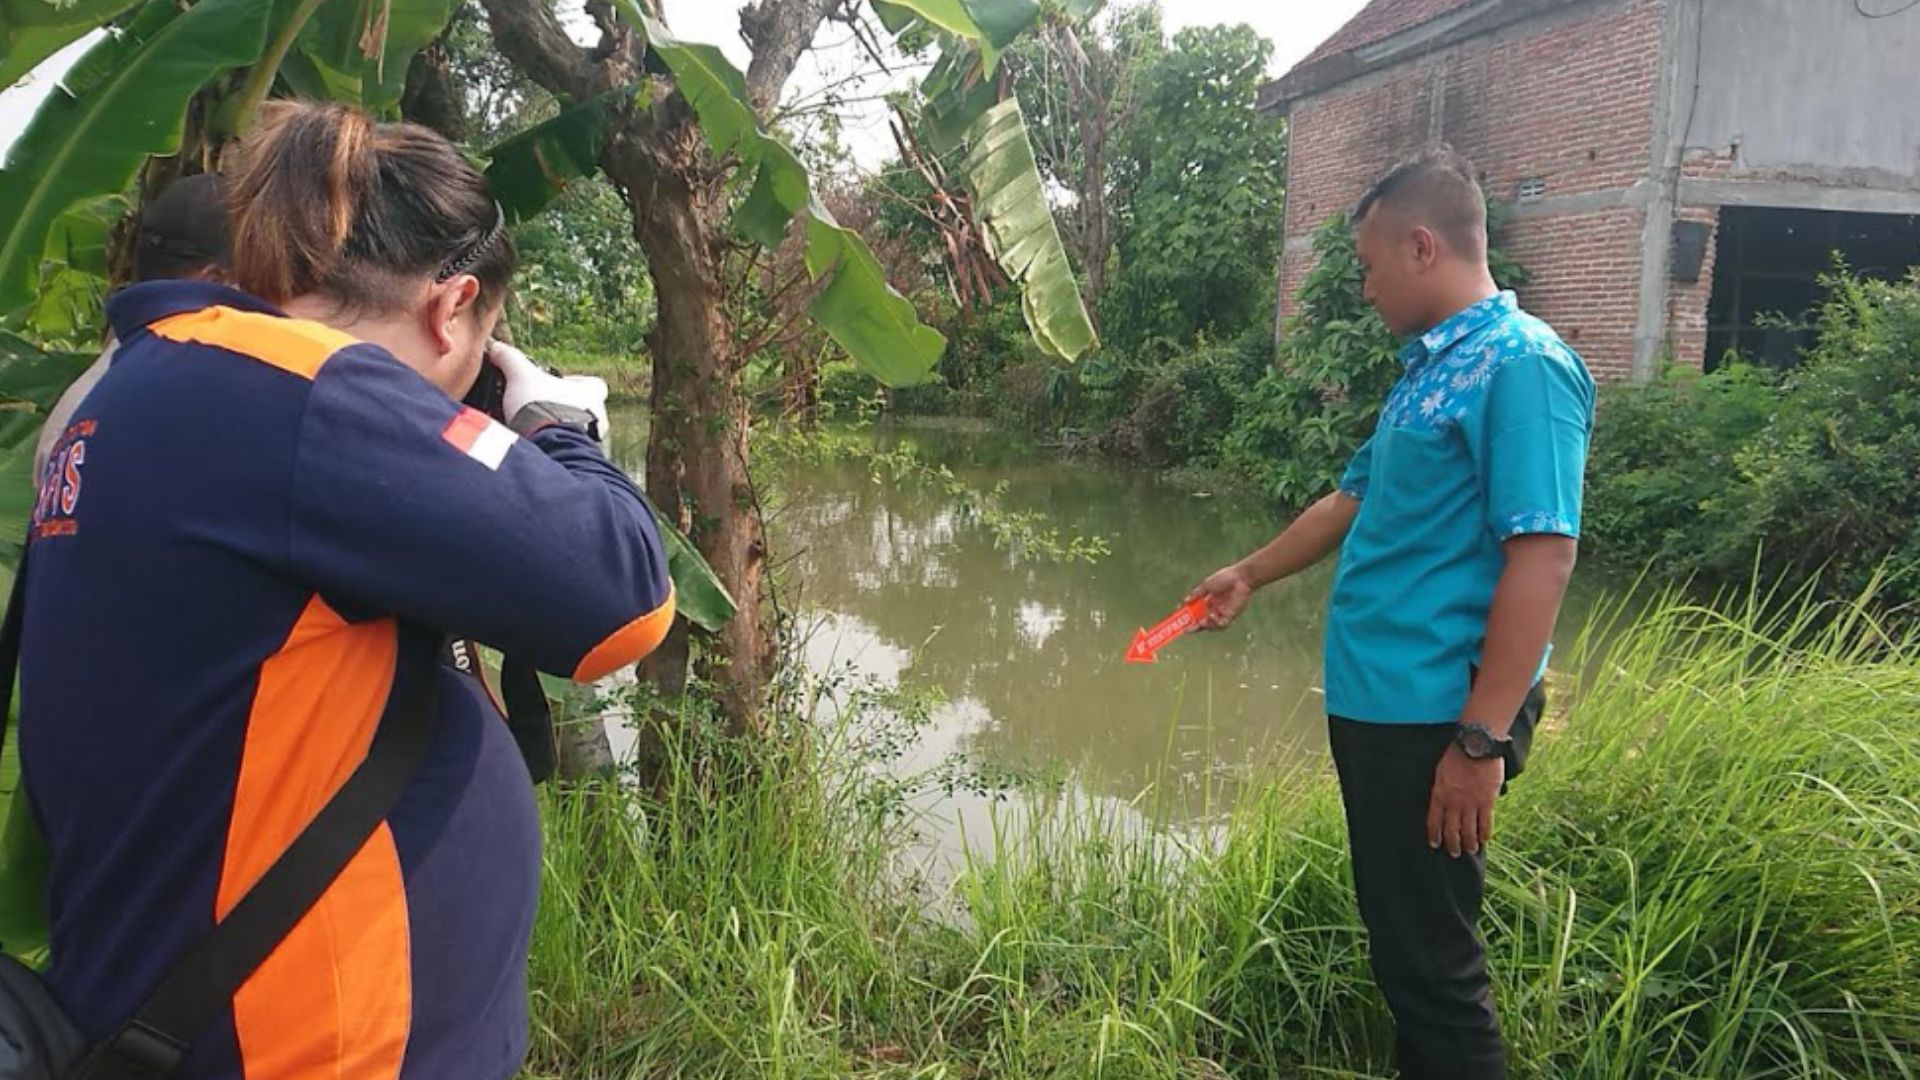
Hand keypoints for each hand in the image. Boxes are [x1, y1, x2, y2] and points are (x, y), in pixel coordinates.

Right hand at [488, 341, 611, 447]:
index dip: (576, 383)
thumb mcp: (521, 377)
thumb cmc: (544, 408)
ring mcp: (589, 440)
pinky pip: (566, 451)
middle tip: (542, 410)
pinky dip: (552, 447)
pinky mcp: (576, 458)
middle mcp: (596, 417)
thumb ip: (510, 360)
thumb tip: (497, 348)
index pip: (594, 385)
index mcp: (590, 393)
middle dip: (563, 410)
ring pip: (576, 432)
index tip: (557, 385)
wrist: (548, 445)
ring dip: (557, 430)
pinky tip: (534, 446)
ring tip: (533, 430)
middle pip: (584, 410)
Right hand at [1187, 564, 1253, 630]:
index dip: (1189, 617)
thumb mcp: (1207, 585)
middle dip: (1194, 626)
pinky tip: (1212, 616)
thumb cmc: (1225, 578)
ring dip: (1205, 626)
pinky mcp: (1231, 615)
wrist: (1241, 578)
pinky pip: (1222, 624)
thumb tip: (1185, 601)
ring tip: (1201, 622)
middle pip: (1202, 621)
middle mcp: (1215, 608)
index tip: (1180, 620)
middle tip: (1186, 629)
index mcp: (1208, 600)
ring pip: (1211, 625)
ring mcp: (1223, 612)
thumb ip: (1196, 594)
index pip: (1196, 612)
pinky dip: (1216, 623)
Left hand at [1426, 744, 1503, 856]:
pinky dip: (1485, 834)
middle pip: (1451, 830)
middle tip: (1454, 853)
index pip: (1434, 821)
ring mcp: (1471, 804)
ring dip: (1469, 843)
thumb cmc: (1456, 753)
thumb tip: (1442, 800)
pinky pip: (1486, 823)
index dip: (1435, 835)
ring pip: (1469, 831)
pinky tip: (1484, 840)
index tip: (1435, 844)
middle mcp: (1454, 803)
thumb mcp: (1441, 771)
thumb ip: (1441, 788)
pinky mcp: (1487, 802)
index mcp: (1439, 795)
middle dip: (1452, 844)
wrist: (1476, 745)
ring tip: (1470, 850)